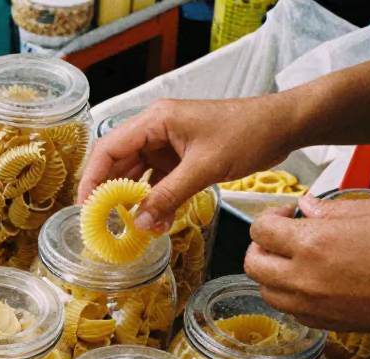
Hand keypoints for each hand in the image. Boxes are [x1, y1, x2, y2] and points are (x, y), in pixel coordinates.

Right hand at [77, 95, 298, 232]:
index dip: (93, 178)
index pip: (109, 149)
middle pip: (119, 162)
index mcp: (155, 120)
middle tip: (104, 224)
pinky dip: (157, 200)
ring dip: (136, 201)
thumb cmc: (247, 132)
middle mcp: (156, 129)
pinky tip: (159, 220)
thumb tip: (141, 223)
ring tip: (136, 227)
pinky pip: (160, 181)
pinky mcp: (183, 157)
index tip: (86, 207)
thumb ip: (169, 196)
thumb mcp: (204, 168)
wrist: (284, 126)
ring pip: (139, 175)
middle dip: (112, 194)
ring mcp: (169, 144)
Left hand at [245, 194, 369, 341]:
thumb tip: (307, 208)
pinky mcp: (331, 325)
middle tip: (283, 235)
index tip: (287, 213)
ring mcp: (316, 307)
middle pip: (253, 265)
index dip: (270, 216)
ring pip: (268, 292)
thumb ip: (332, 210)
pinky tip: (313, 281)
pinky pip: (292, 312)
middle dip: (261, 245)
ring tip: (296, 259)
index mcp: (314, 244)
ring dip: (273, 273)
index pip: (261, 230)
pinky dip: (292, 296)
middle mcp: (306, 279)